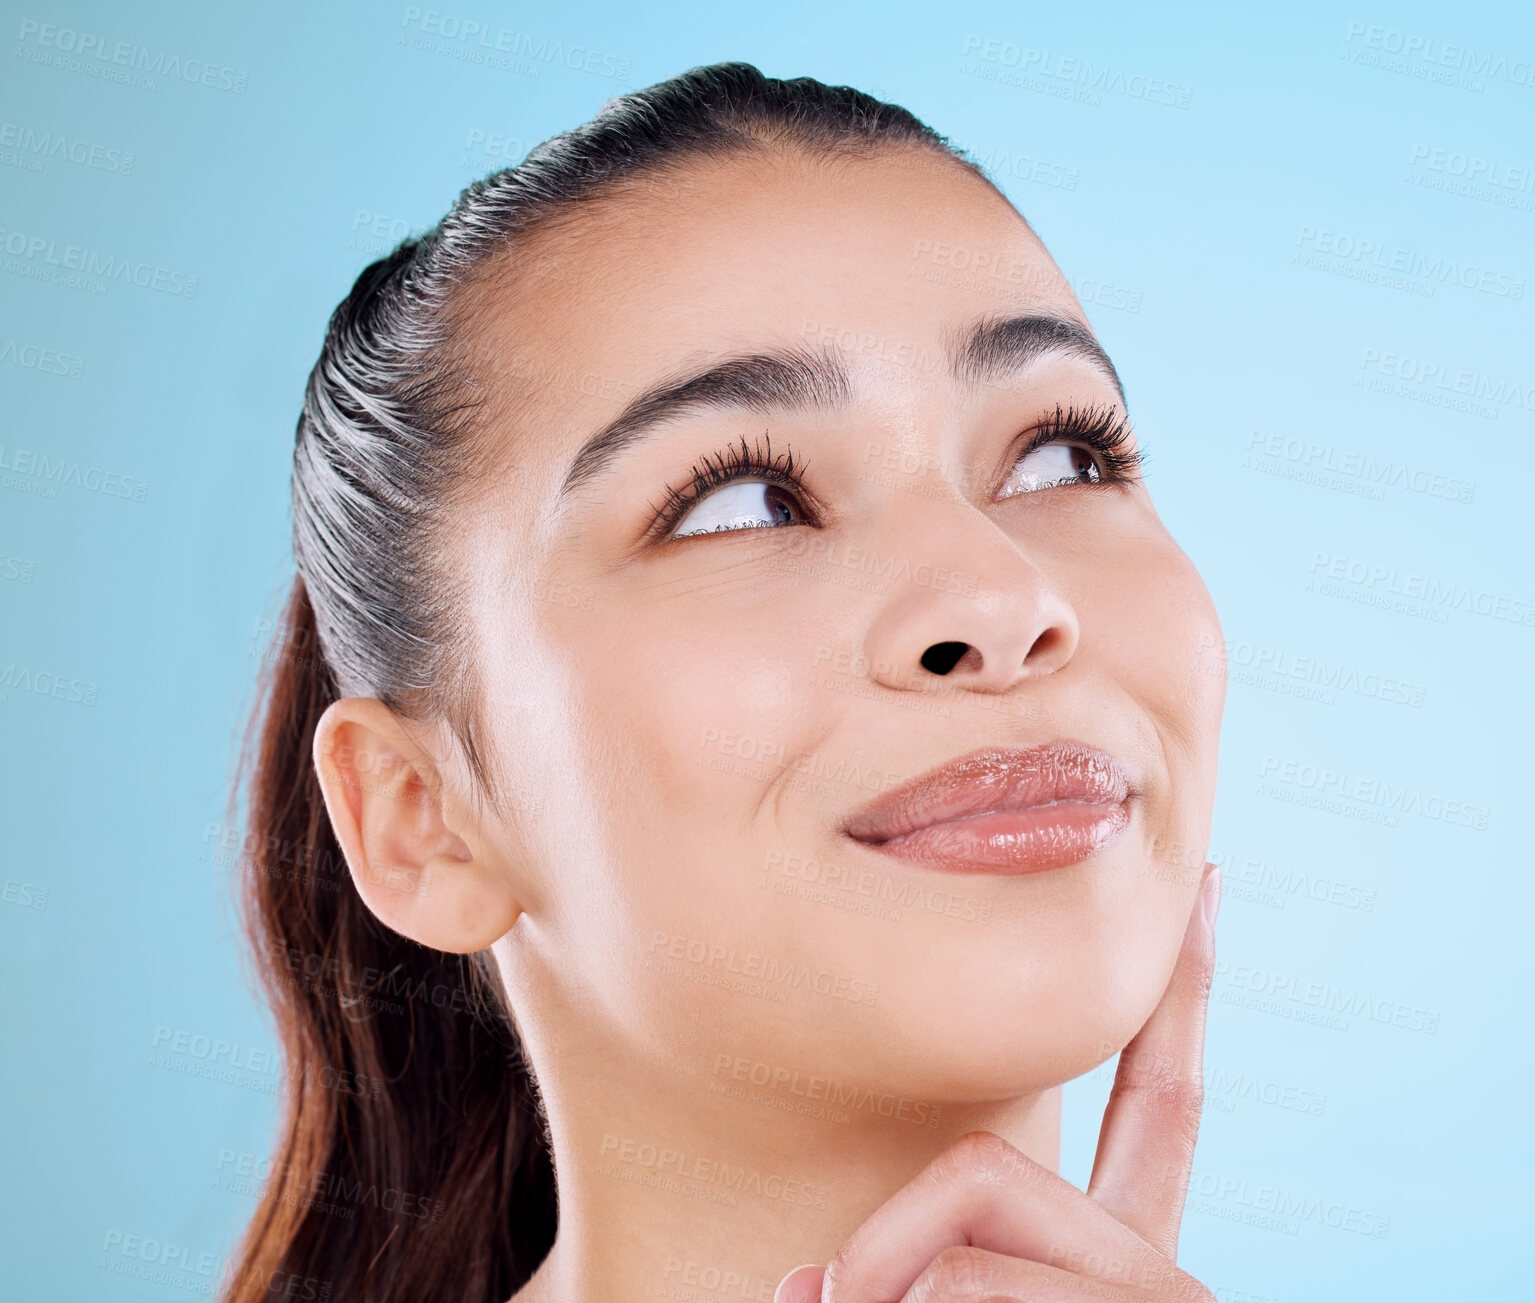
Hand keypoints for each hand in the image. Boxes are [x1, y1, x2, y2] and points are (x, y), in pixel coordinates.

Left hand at [775, 861, 1221, 1302]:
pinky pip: (955, 1270)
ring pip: (972, 1181)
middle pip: (988, 1154)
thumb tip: (809, 1286)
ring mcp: (1155, 1296)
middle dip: (893, 1232)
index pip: (1163, 1104)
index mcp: (1120, 1259)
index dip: (1185, 990)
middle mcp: (1162, 1275)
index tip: (1204, 884)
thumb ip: (902, 1260)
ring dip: (884, 1279)